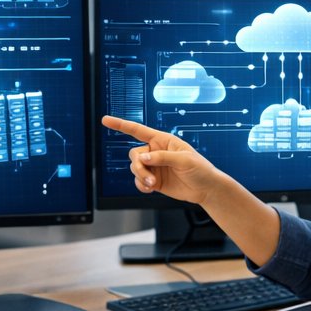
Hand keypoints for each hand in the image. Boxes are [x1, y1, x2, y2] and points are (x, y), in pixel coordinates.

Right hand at [100, 115, 229, 205]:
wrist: (205, 189)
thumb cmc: (200, 169)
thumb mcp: (184, 160)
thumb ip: (162, 157)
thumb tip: (143, 158)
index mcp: (162, 140)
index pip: (138, 131)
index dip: (120, 125)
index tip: (105, 120)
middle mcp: (155, 151)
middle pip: (134, 154)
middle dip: (139, 167)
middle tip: (151, 178)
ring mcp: (154, 166)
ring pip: (135, 168)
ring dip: (141, 177)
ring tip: (153, 185)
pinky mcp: (153, 180)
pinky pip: (138, 181)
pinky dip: (141, 185)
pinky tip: (150, 190)